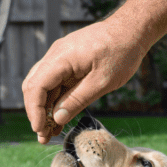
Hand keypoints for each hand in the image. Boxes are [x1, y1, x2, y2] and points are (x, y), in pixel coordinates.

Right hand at [22, 20, 148, 143]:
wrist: (132, 30)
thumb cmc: (121, 52)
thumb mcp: (102, 81)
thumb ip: (77, 100)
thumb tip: (57, 118)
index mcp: (61, 58)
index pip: (36, 86)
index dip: (35, 110)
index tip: (40, 129)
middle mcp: (55, 55)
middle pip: (34, 87)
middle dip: (36, 113)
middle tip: (43, 136)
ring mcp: (60, 57)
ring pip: (43, 86)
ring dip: (45, 109)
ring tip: (50, 132)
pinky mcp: (68, 61)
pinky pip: (55, 82)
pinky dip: (55, 100)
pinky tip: (59, 119)